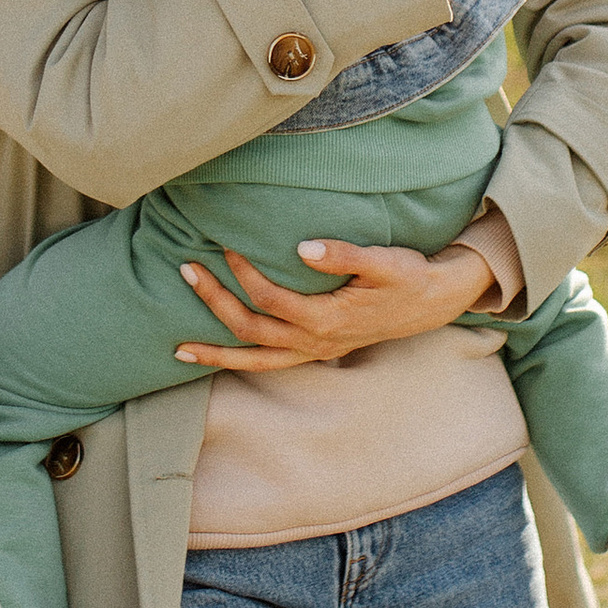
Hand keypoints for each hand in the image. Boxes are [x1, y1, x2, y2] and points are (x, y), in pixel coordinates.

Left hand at [172, 234, 501, 372]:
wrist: (430, 302)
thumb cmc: (407, 276)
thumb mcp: (384, 260)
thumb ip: (344, 254)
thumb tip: (303, 247)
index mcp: (328, 318)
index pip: (271, 298)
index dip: (244, 272)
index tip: (226, 243)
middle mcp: (315, 341)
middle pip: (252, 329)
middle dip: (214, 303)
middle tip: (186, 270)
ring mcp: (312, 351)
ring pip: (254, 358)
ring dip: (216, 351)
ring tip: (178, 348)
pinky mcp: (312, 351)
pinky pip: (266, 363)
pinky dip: (237, 362)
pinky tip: (213, 354)